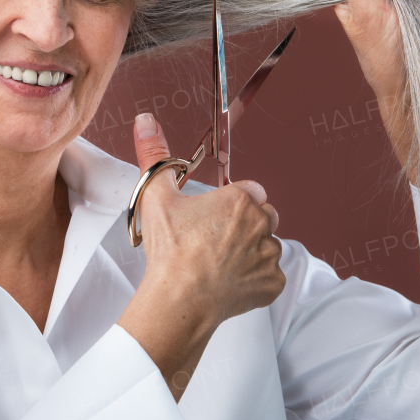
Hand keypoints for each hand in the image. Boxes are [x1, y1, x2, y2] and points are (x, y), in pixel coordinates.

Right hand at [116, 112, 284, 399]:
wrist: (179, 299)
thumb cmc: (170, 249)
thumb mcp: (156, 195)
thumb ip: (154, 153)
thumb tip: (146, 120)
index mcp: (240, 199)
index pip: (249, 190)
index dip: (231, 202)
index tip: (214, 215)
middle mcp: (262, 224)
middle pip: (263, 216)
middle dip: (244, 224)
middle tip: (213, 240)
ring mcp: (270, 255)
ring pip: (267, 245)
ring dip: (250, 251)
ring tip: (219, 263)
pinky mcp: (273, 283)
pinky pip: (270, 275)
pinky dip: (254, 279)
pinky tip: (229, 281)